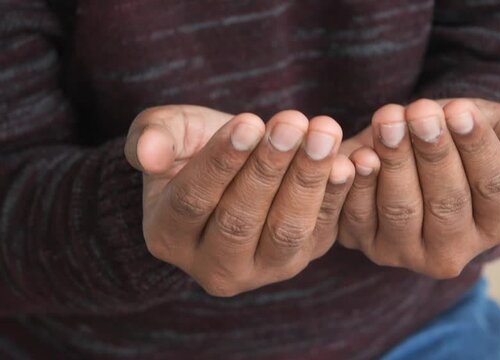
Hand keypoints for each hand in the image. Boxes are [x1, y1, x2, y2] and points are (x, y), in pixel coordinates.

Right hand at [125, 106, 353, 295]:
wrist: (234, 169)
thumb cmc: (195, 149)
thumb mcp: (168, 134)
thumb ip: (151, 138)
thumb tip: (147, 154)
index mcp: (168, 235)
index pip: (193, 201)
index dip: (222, 162)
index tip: (249, 121)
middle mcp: (212, 265)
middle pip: (240, 220)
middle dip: (269, 168)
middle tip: (292, 123)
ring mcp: (261, 268)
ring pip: (284, 231)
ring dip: (306, 180)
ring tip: (322, 134)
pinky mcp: (300, 257)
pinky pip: (321, 230)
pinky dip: (336, 197)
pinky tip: (346, 163)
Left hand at [338, 98, 499, 277]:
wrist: (406, 148)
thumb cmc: (457, 137)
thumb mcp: (494, 129)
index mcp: (496, 225)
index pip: (493, 189)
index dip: (477, 148)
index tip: (460, 109)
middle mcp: (453, 251)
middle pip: (447, 202)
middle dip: (433, 151)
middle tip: (420, 109)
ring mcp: (405, 252)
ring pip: (402, 210)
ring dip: (394, 161)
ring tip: (390, 120)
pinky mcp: (364, 243)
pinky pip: (358, 216)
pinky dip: (359, 184)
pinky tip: (361, 153)